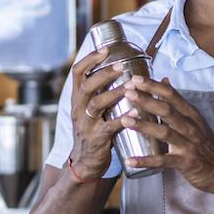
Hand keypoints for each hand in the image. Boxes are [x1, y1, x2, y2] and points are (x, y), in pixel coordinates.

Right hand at [65, 48, 129, 182]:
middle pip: (87, 86)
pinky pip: (109, 127)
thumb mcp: (94, 112)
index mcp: (78, 100)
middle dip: (104, 74)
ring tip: (132, 86)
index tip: (105, 49)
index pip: (77, 73)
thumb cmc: (95, 133)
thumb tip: (131, 74)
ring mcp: (86, 125)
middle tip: (121, 65)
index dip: (89, 59)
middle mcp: (78, 110)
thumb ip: (106, 94)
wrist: (85, 164)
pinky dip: (123, 118)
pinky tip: (136, 111)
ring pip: (97, 104)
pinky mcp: (96, 140)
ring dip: (115, 93)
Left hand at [118, 76, 213, 195]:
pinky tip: (130, 160)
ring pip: (165, 133)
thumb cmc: (204, 143)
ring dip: (144, 126)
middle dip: (147, 100)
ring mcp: (188, 145)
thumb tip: (164, 80)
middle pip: (168, 110)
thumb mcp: (194, 119)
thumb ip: (177, 101)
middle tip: (128, 92)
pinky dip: (146, 161)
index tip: (135, 78)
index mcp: (191, 115)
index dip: (154, 86)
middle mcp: (190, 127)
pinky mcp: (185, 163)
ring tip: (124, 120)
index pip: (172, 95)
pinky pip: (163, 162)